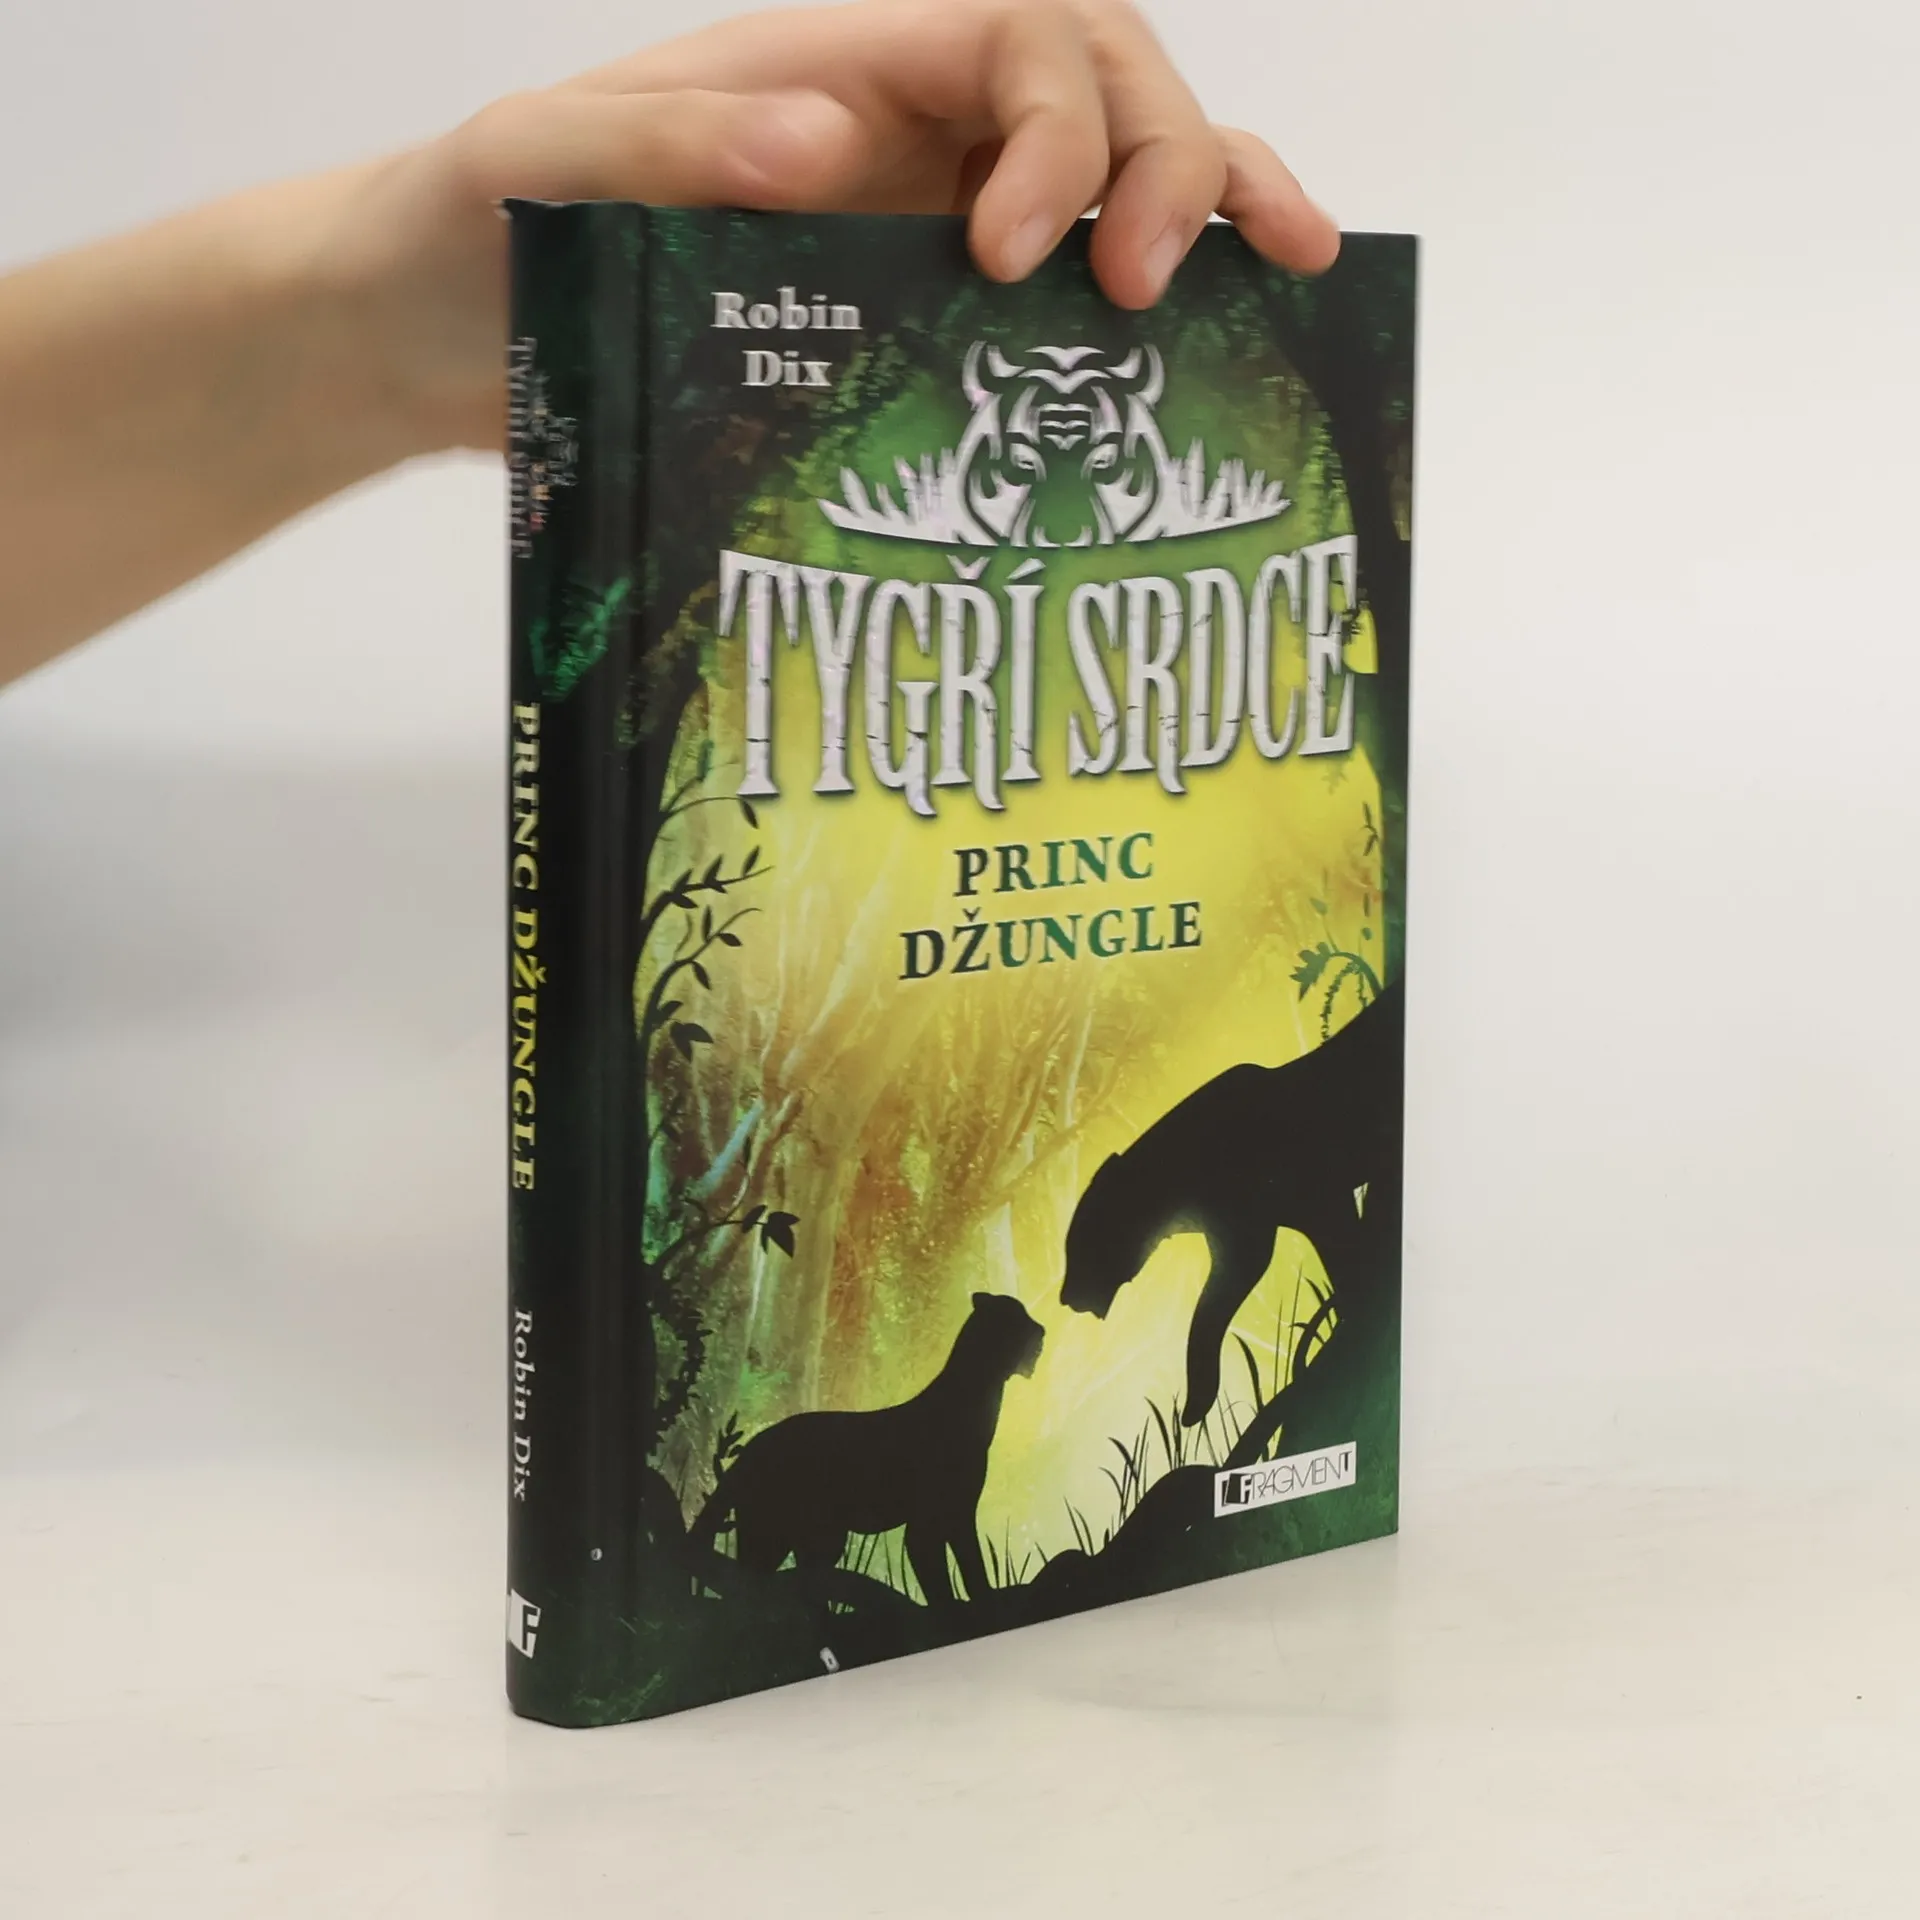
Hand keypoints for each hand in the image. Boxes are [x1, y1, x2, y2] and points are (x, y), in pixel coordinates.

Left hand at [331, 0, 1338, 455]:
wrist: (436, 337)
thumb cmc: (475, 230)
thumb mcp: (538, 166)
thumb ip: (668, 145)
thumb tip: (834, 145)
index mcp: (841, 64)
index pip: (1024, 40)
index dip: (1060, 132)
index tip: (1011, 257)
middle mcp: (907, 130)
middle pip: (1109, 89)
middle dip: (1165, 166)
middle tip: (1149, 290)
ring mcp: (927, 223)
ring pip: (1120, 178)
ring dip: (1214, 209)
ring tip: (1293, 275)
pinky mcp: (923, 323)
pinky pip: (1068, 299)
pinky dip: (1160, 311)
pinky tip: (1210, 356)